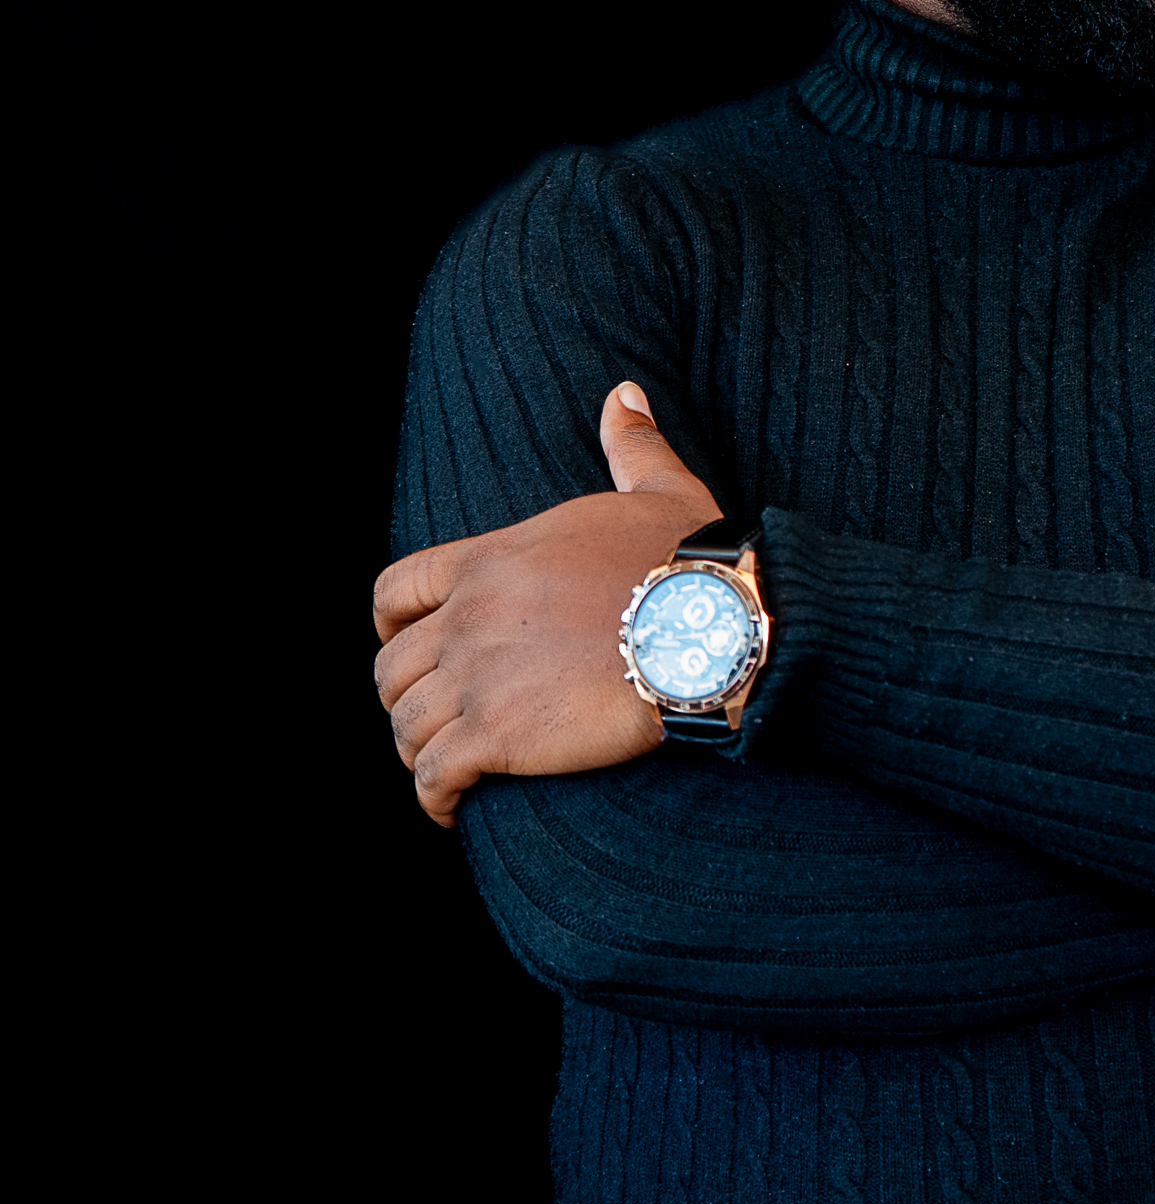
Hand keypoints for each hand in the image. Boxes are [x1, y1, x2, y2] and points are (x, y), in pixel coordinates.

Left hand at [372, 382, 723, 825]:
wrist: (713, 626)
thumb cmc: (695, 561)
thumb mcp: (663, 490)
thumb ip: (631, 444)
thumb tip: (625, 393)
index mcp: (494, 559)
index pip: (397, 589)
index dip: (390, 622)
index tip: (403, 642)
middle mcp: (470, 616)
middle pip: (390, 665)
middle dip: (405, 694)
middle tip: (437, 715)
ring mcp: (478, 677)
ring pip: (404, 725)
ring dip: (417, 749)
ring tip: (445, 768)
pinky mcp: (497, 736)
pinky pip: (432, 777)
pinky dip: (433, 799)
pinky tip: (450, 809)